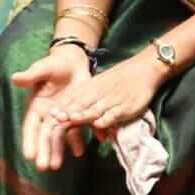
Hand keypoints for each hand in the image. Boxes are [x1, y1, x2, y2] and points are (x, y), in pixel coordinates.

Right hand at [12, 44, 91, 171]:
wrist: (73, 62)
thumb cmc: (54, 64)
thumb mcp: (43, 69)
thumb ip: (31, 76)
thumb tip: (15, 77)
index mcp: (36, 107)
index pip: (31, 127)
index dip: (30, 141)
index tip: (28, 155)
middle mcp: (47, 116)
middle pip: (44, 136)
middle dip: (43, 151)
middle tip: (43, 167)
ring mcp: (62, 117)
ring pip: (58, 137)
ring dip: (57, 151)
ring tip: (56, 166)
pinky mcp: (76, 115)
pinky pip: (76, 130)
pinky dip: (77, 140)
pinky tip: (79, 152)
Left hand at [46, 52, 167, 140]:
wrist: (144, 69)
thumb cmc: (119, 79)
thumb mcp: (99, 84)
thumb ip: (85, 98)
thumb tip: (68, 114)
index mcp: (90, 87)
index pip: (72, 99)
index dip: (61, 107)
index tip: (49, 116)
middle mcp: (98, 94)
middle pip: (79, 105)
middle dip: (67, 114)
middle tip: (54, 122)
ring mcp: (111, 101)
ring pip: (94, 109)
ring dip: (83, 115)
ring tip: (72, 120)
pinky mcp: (124, 107)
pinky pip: (114, 114)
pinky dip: (106, 119)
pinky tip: (99, 124)